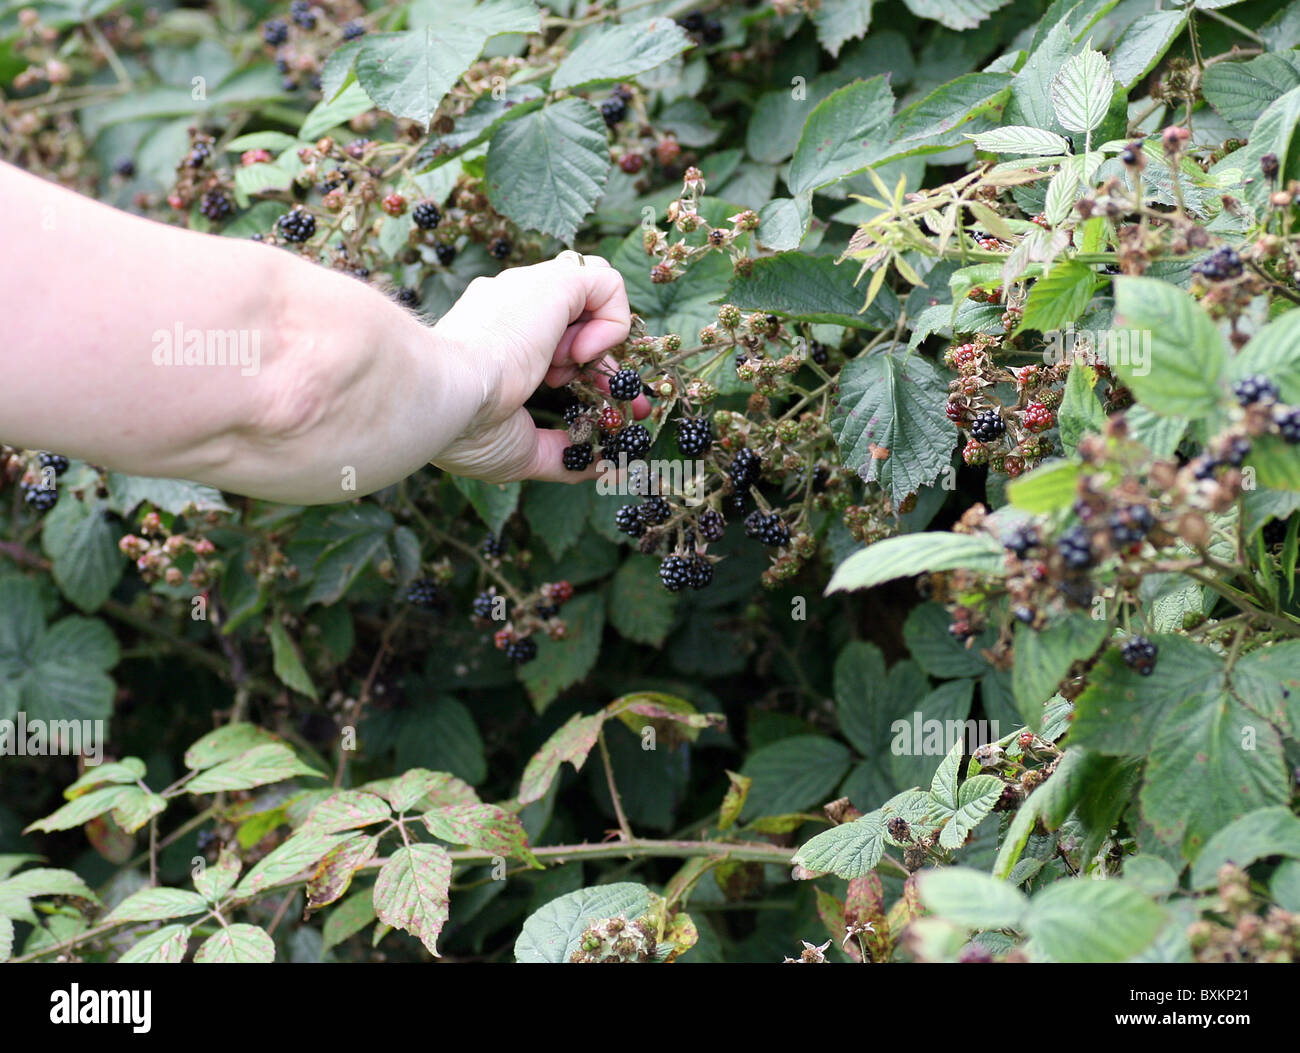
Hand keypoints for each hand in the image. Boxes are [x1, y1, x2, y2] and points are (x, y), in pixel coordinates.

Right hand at [429, 253, 647, 482]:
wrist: (443, 397)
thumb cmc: (464, 429)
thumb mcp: (520, 451)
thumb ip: (560, 454)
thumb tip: (596, 465)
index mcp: (495, 340)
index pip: (554, 340)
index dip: (589, 373)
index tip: (605, 408)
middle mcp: (511, 306)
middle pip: (578, 316)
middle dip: (608, 362)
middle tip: (617, 400)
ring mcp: (529, 288)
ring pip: (592, 290)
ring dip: (601, 337)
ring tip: (573, 371)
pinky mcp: (553, 282)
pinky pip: (606, 282)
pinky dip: (612, 323)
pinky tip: (583, 355)